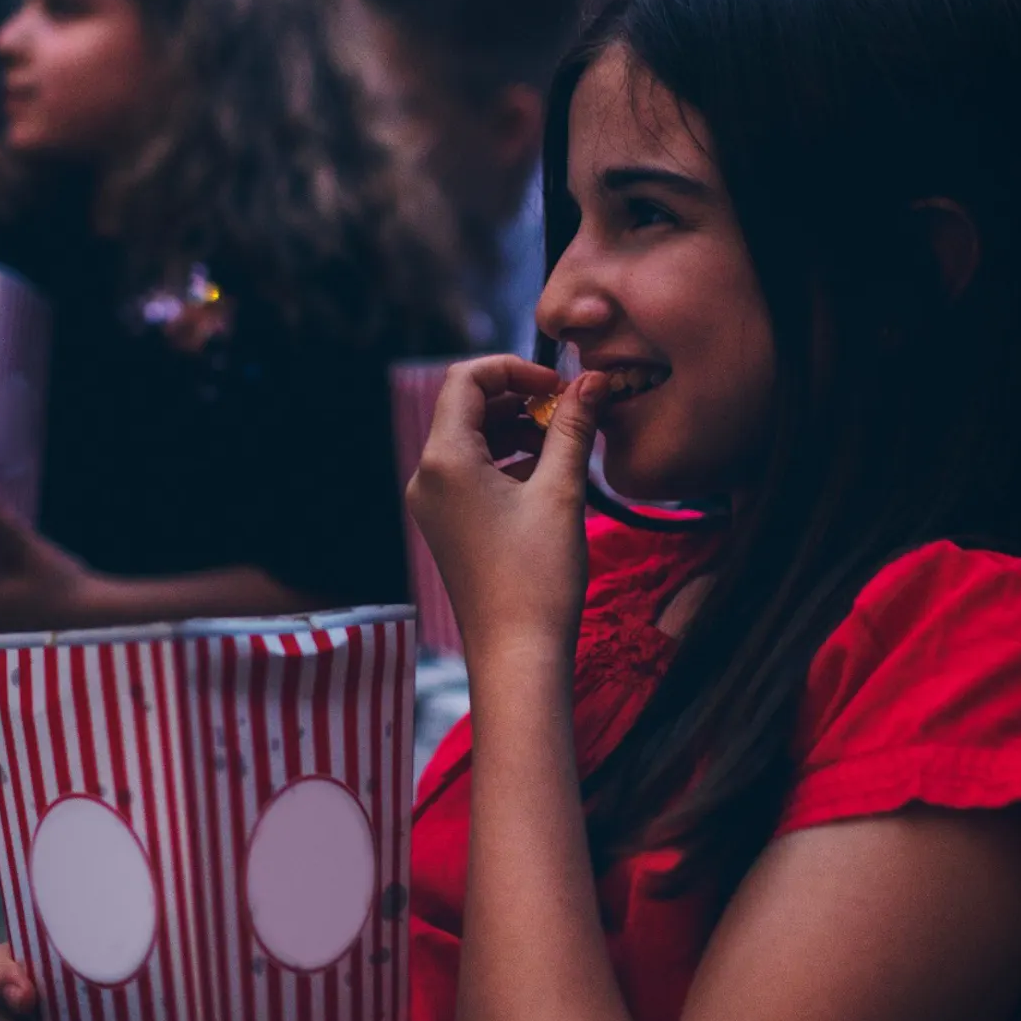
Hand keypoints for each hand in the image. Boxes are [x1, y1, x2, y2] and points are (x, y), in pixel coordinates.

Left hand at [406, 356, 605, 656]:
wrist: (516, 653)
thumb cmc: (537, 577)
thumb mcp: (561, 492)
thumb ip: (573, 428)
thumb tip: (593, 380)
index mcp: (444, 460)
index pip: (466, 379)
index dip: (514, 368)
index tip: (559, 384)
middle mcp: (427, 476)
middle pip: (466, 406)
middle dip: (519, 397)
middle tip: (569, 409)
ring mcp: (433, 502)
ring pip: (471, 439)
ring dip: (517, 428)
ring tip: (565, 440)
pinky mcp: (446, 524)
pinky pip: (471, 471)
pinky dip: (507, 459)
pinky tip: (548, 471)